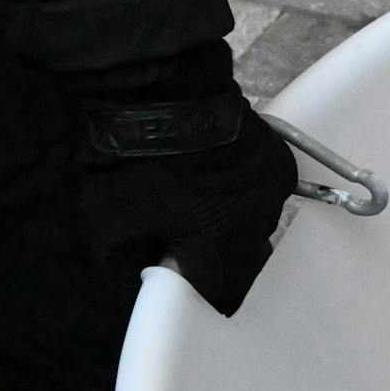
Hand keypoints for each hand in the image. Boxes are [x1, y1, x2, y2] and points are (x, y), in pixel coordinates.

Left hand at [71, 43, 295, 316]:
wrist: (165, 95)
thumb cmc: (136, 165)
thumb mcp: (110, 225)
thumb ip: (127, 265)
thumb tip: (143, 276)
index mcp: (222, 254)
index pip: (225, 296)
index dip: (203, 291)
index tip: (183, 276)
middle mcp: (258, 231)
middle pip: (243, 259)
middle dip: (218, 254)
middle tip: (183, 233)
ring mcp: (274, 196)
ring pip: (256, 224)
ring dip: (232, 220)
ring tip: (200, 198)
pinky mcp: (279, 165)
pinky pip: (265, 192)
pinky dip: (245, 190)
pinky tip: (218, 174)